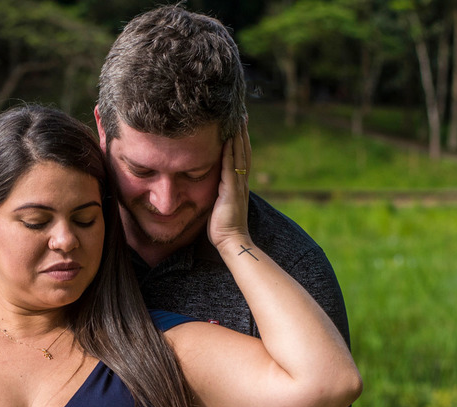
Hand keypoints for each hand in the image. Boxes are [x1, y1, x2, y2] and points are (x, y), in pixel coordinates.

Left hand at [207, 120, 251, 251]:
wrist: (232, 242)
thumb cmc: (223, 228)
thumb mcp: (220, 205)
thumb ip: (219, 193)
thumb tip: (212, 187)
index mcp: (239, 185)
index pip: (241, 157)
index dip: (241, 140)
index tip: (239, 124)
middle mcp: (241, 182)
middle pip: (244, 151)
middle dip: (242, 132)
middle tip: (242, 113)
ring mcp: (238, 185)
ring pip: (240, 155)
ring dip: (239, 136)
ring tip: (238, 119)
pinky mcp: (231, 191)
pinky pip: (230, 167)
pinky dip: (230, 152)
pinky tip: (228, 139)